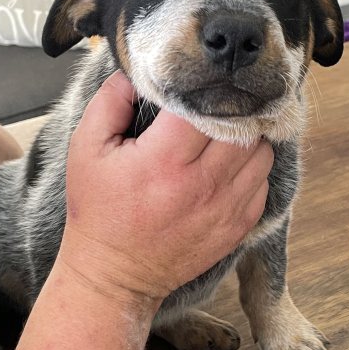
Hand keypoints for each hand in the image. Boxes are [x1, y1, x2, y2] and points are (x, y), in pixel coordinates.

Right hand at [58, 71, 273, 308]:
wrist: (114, 275)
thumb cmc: (98, 211)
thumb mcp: (86, 150)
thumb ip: (110, 103)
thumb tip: (136, 74)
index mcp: (164, 161)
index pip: (205, 106)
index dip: (202, 90)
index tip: (192, 89)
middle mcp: (202, 184)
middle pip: (243, 126)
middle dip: (230, 111)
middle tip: (213, 108)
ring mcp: (225, 209)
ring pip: (262, 153)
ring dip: (246, 138)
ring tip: (222, 137)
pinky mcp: (236, 227)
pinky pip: (263, 183)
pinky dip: (251, 169)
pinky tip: (227, 168)